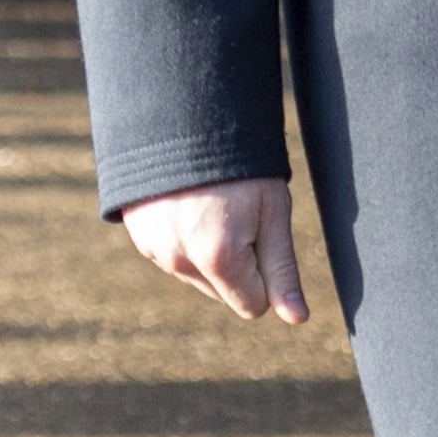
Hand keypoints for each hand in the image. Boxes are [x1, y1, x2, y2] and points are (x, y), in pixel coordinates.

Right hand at [120, 178, 309, 322]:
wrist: (187, 118)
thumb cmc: (241, 166)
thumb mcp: (273, 213)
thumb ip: (282, 270)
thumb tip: (297, 318)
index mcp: (218, 258)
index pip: (252, 306)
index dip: (265, 275)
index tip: (262, 235)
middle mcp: (180, 261)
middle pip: (224, 294)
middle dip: (238, 266)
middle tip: (238, 215)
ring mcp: (155, 250)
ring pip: (198, 278)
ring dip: (211, 254)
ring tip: (214, 206)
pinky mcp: (140, 238)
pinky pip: (174, 259)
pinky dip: (186, 242)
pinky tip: (192, 206)